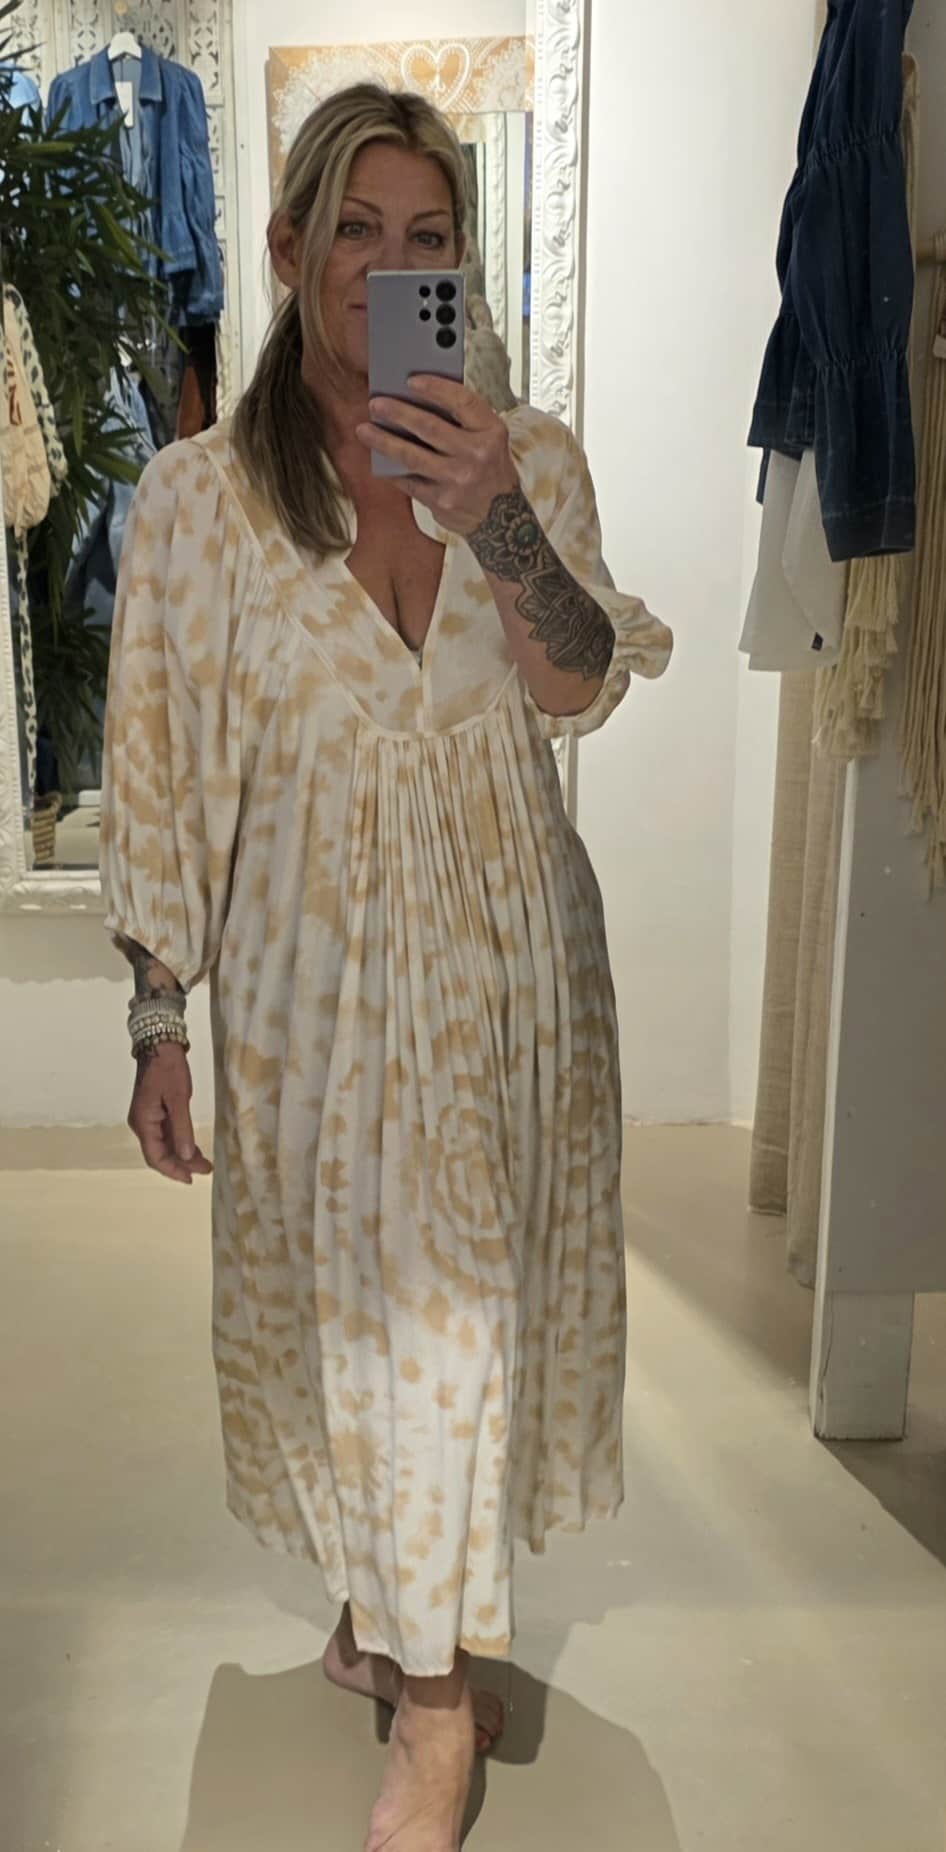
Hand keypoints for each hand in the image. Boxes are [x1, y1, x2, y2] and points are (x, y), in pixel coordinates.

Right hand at [128, 1042, 212, 1185]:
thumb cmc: (168, 1068)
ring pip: (164, 1144)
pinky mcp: (155, 1111)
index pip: (155, 1156)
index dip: (173, 1170)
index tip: (191, 1179)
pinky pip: (166, 1133)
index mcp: (143, 1122)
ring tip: (204, 1162)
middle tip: (205, 1170)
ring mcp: (148, 1117)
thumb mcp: (179, 1099)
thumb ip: (182, 1128)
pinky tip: (194, 1148)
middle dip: (181, 1164)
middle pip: (159, 1153)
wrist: (160, 1044)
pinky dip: (180, 1141)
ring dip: (182, 1154)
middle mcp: (142, 1123)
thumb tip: (185, 1155)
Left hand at [356, 375, 519, 536]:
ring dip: (383, 441)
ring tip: (365, 430)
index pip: (461, 401)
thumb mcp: (490, 440)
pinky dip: (392, 470)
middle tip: (375, 404)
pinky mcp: (442, 501)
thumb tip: (420, 400)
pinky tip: (379, 460)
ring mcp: (458, 480)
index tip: (411, 381)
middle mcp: (476, 455)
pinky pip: (409, 481)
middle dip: (397, 413)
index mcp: (491, 432)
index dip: (434, 388)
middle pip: (429, 427)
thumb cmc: (490, 471)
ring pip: (412, 455)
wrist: (503, 521)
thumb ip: (464, 420)